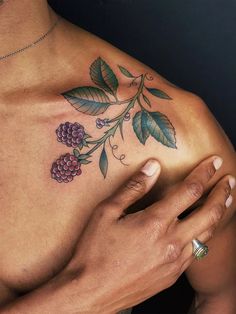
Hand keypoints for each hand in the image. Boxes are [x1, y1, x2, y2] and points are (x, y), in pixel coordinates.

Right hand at [59, 156, 233, 313]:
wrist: (90, 292)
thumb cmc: (94, 251)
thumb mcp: (107, 212)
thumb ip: (133, 188)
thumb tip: (153, 166)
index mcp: (155, 222)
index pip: (189, 190)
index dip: (205, 173)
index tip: (215, 162)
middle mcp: (171, 241)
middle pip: (209, 213)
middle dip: (222, 194)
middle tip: (230, 180)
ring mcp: (174, 261)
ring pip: (207, 234)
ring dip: (219, 214)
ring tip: (226, 201)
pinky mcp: (172, 276)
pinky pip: (196, 252)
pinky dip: (204, 236)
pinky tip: (202, 230)